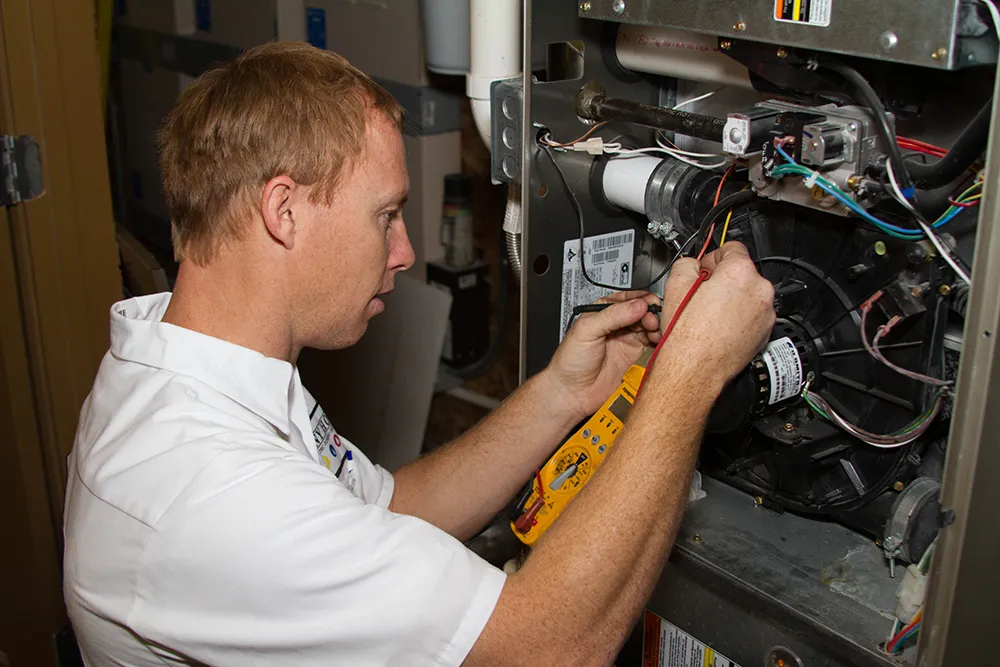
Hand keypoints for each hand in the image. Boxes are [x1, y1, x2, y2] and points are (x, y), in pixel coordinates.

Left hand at [544, 290, 661, 419]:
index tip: (651, 302)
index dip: (641, 299)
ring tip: (655, 331)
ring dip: (656, 328)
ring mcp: (627, 342)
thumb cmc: (570, 362)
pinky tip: (658, 343)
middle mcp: (617, 326)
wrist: (572, 393)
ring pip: (649, 329)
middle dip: (651, 314)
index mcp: (604, 313)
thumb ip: (612, 315)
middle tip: (652, 320)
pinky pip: (652, 348)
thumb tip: (637, 305)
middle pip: (642, 313)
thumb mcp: (587, 330)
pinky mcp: (635, 359)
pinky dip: (658, 344)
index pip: (627, 299)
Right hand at [657, 242, 774, 391]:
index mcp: (739, 272)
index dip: (713, 258)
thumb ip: (688, 263)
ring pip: (748, 295)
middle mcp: (759, 290)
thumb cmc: (686, 334)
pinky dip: (739, 318)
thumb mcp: (675, 285)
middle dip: (722, 280)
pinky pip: (752, 316)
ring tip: (709, 315)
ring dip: (732, 299)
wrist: (694, 368)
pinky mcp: (765, 332)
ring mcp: (765, 313)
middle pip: (741, 272)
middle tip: (701, 295)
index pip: (731, 248)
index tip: (704, 269)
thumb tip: (694, 265)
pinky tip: (719, 327)